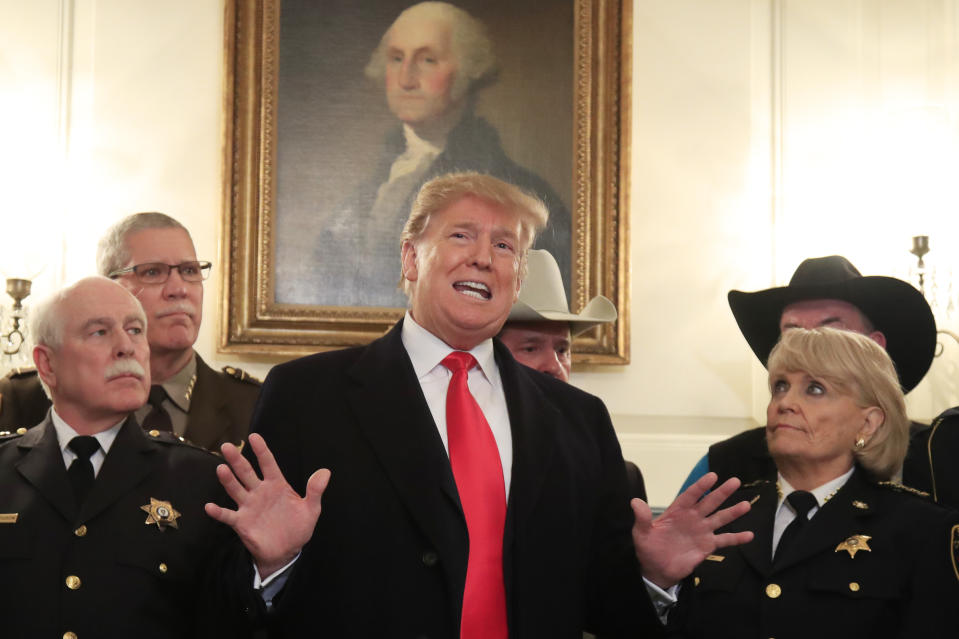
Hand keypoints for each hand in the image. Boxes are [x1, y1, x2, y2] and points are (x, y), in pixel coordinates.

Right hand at [205, 433, 330, 577]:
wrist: (287, 551)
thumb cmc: (298, 527)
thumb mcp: (311, 509)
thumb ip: (315, 491)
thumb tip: (325, 472)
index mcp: (277, 485)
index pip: (268, 464)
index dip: (262, 450)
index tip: (254, 437)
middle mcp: (260, 492)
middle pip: (247, 472)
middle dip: (238, 460)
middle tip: (228, 446)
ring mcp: (249, 506)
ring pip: (236, 489)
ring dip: (228, 480)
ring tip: (221, 468)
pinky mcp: (242, 522)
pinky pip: (228, 516)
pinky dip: (219, 512)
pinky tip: (210, 507)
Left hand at [631, 472, 752, 589]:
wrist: (656, 569)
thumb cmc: (648, 548)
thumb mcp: (641, 533)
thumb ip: (642, 518)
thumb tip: (634, 502)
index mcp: (677, 511)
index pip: (690, 495)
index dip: (701, 486)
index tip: (713, 476)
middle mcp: (692, 518)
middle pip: (709, 502)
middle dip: (722, 492)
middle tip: (736, 481)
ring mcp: (702, 531)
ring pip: (720, 518)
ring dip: (733, 512)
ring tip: (747, 505)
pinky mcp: (708, 546)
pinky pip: (724, 540)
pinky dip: (737, 538)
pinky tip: (749, 535)